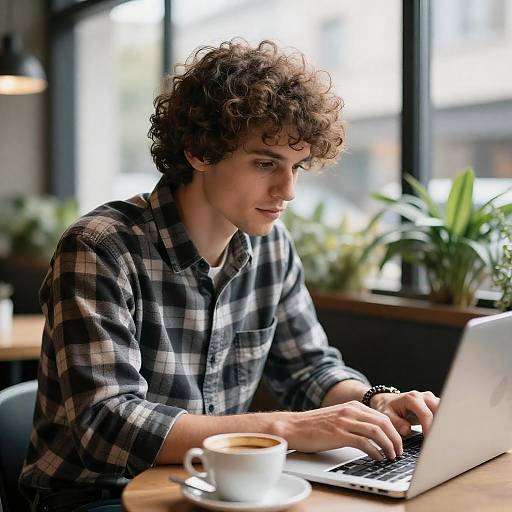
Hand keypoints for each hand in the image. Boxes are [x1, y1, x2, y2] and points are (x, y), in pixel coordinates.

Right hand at [279, 401, 402, 460]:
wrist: (293, 427)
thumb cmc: (314, 426)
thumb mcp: (338, 417)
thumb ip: (354, 421)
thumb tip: (374, 434)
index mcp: (352, 406)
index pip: (382, 416)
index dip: (395, 430)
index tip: (399, 442)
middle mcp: (350, 411)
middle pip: (383, 422)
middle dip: (396, 439)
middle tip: (399, 452)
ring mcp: (344, 422)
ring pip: (377, 431)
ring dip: (388, 446)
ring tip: (392, 456)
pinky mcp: (338, 434)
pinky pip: (364, 443)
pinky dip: (375, 452)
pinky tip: (378, 458)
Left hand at [369, 390, 439, 436]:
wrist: (389, 402)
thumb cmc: (388, 409)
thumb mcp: (387, 416)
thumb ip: (396, 422)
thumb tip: (406, 430)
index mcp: (412, 398)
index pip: (426, 415)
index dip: (430, 429)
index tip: (431, 442)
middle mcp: (423, 396)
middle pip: (440, 410)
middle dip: (441, 426)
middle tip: (440, 441)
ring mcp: (430, 399)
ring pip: (445, 411)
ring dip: (445, 424)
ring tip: (443, 439)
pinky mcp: (434, 404)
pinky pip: (444, 413)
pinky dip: (444, 423)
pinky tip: (443, 434)